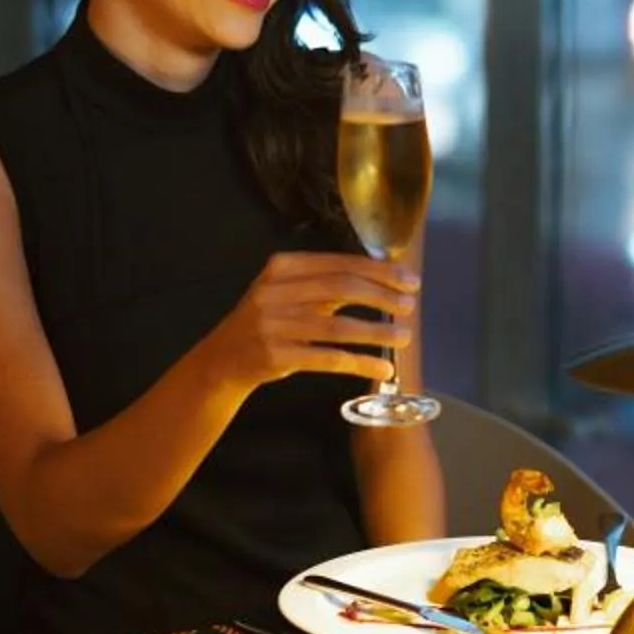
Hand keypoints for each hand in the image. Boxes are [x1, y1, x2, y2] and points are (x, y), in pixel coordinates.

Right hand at [208, 249, 418, 393]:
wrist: (222, 359)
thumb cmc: (266, 322)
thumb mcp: (287, 292)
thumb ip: (326, 283)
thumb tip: (383, 278)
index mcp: (282, 268)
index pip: (340, 264)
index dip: (379, 272)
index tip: (409, 281)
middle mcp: (276, 292)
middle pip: (342, 289)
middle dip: (382, 296)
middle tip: (410, 305)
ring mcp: (275, 325)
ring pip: (338, 326)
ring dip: (377, 331)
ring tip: (405, 336)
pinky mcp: (277, 356)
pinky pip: (329, 358)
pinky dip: (360, 363)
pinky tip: (382, 369)